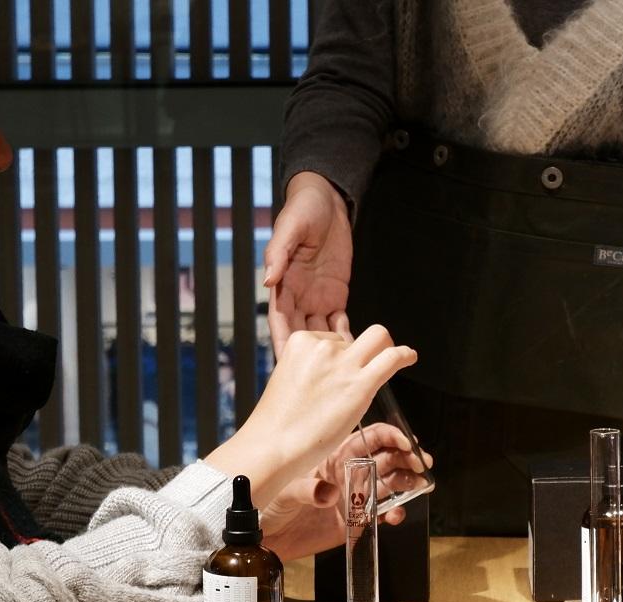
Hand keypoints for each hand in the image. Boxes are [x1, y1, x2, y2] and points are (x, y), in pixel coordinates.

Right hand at [204, 326, 416, 506]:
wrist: (274, 444)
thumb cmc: (278, 422)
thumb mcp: (287, 380)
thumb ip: (308, 370)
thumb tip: (327, 375)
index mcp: (300, 342)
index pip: (332, 338)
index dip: (339, 356)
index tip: (340, 372)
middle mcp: (323, 346)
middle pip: (356, 338)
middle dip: (363, 349)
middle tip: (367, 366)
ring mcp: (343, 364)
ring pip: (378, 340)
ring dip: (385, 350)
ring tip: (394, 359)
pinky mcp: (361, 383)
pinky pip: (392, 357)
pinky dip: (404, 355)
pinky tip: (409, 357)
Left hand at [260, 424, 424, 559]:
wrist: (264, 537)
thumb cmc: (268, 504)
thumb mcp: (284, 490)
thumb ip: (307, 490)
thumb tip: (329, 493)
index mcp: (333, 456)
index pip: (369, 438)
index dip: (391, 438)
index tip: (407, 444)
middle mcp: (347, 474)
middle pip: (387, 458)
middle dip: (408, 458)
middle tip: (422, 465)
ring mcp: (352, 497)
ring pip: (390, 484)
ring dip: (408, 483)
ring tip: (419, 486)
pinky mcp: (354, 522)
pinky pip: (381, 514)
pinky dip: (394, 513)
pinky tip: (396, 515)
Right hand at [263, 172, 353, 356]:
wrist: (327, 199)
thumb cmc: (302, 210)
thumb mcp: (289, 229)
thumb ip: (278, 255)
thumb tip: (267, 281)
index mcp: (282, 284)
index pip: (280, 321)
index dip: (283, 343)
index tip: (286, 366)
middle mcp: (298, 296)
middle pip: (300, 334)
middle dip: (305, 359)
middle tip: (313, 381)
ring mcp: (317, 297)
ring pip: (321, 333)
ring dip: (328, 353)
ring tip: (338, 373)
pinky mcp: (336, 294)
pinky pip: (339, 322)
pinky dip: (345, 338)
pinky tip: (355, 354)